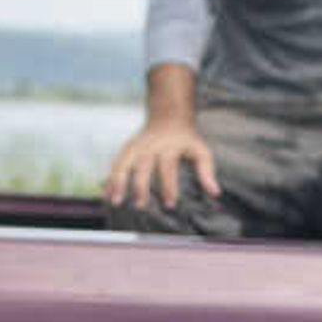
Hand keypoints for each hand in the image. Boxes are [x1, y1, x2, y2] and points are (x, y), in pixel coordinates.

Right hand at [104, 120, 218, 212]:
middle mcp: (150, 146)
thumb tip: (216, 193)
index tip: (169, 204)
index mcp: (169, 147)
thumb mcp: (201, 150)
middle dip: (141, 186)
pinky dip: (110, 179)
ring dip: (118, 182)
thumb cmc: (186, 139)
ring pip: (123, 163)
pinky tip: (105, 194)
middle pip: (143, 167)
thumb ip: (207, 171)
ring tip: (116, 201)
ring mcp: (136, 147)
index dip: (168, 186)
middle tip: (141, 205)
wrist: (169, 115)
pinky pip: (116, 164)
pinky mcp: (127, 149)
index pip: (168, 168)